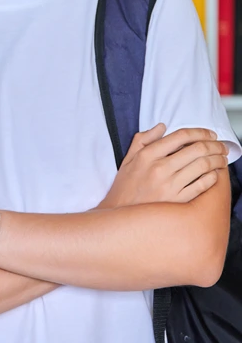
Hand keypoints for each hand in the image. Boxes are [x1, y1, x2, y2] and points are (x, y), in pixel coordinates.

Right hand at [98, 125, 228, 208]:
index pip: (180, 136)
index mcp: (147, 155)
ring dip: (217, 160)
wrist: (120, 215)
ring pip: (203, 166)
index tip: (209, 134)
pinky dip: (213, 177)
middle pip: (196, 149)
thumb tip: (161, 127)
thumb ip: (143, 139)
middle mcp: (160, 168)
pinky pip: (202, 185)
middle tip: (221, 146)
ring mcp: (170, 186)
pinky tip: (214, 175)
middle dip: (214, 145)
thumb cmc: (125, 187)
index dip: (199, 132)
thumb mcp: (128, 158)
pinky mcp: (177, 201)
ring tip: (222, 159)